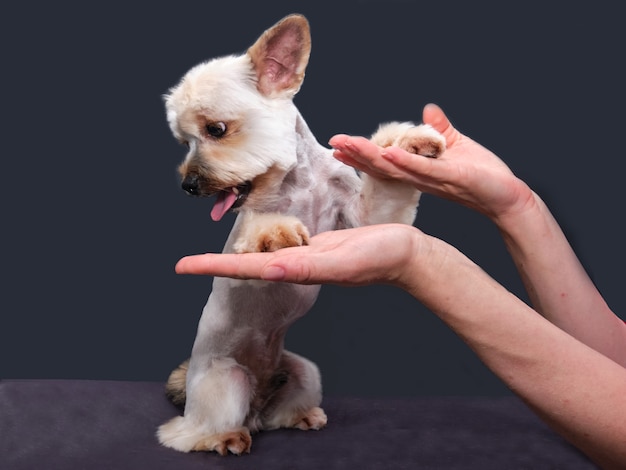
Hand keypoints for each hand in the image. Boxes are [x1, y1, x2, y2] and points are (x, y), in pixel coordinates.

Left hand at [176, 224, 425, 288]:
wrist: (406, 254)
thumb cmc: (381, 258)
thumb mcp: (343, 261)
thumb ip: (307, 267)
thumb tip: (269, 269)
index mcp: (298, 269)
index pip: (247, 268)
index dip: (215, 266)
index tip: (183, 267)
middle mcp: (297, 264)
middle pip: (247, 263)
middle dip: (215, 263)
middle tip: (184, 265)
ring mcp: (307, 255)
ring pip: (263, 252)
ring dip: (236, 254)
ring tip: (210, 256)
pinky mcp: (319, 244)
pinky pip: (284, 241)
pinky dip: (265, 238)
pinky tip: (258, 236)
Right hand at [329, 104, 534, 220]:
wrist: (508, 196)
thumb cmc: (483, 175)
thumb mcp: (458, 145)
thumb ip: (440, 129)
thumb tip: (429, 109)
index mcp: (418, 170)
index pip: (384, 161)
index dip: (361, 154)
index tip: (339, 145)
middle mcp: (419, 177)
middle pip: (381, 166)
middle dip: (356, 154)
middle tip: (333, 143)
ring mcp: (433, 179)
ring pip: (395, 168)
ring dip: (371, 156)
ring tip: (348, 146)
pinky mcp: (451, 178)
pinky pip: (424, 170)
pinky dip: (406, 162)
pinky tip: (389, 153)